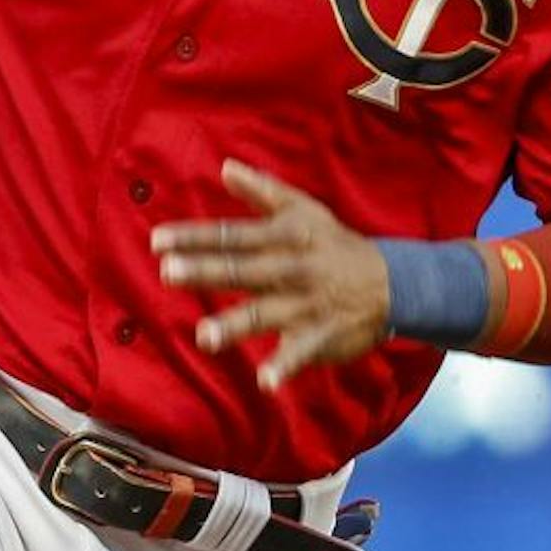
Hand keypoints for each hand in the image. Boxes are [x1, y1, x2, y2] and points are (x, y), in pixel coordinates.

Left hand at [151, 159, 389, 392]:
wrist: (393, 282)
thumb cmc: (335, 243)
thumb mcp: (304, 209)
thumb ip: (262, 190)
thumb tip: (225, 167)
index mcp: (286, 236)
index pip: (234, 235)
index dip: (196, 237)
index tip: (157, 241)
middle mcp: (294, 268)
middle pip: (244, 269)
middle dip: (206, 271)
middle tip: (167, 272)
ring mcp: (308, 304)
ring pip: (267, 313)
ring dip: (236, 325)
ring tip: (204, 337)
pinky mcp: (322, 336)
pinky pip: (301, 352)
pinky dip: (285, 367)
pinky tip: (264, 382)